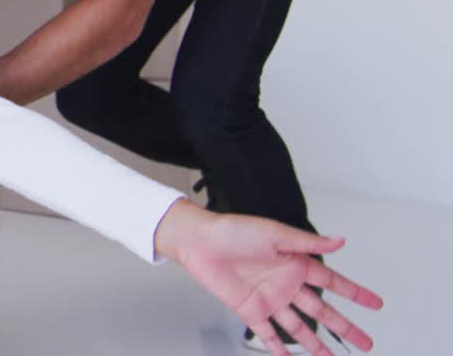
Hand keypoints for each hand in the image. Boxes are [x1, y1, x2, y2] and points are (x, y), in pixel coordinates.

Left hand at [155, 199, 383, 354]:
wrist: (199, 242)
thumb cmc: (234, 231)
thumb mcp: (275, 233)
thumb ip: (307, 243)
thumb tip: (339, 240)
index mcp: (295, 263)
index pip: (332, 281)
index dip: (354, 293)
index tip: (375, 303)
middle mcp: (286, 283)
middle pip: (322, 310)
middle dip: (345, 326)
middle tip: (366, 342)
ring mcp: (270, 299)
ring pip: (299, 327)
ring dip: (316, 344)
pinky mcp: (250, 310)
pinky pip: (268, 334)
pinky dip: (279, 348)